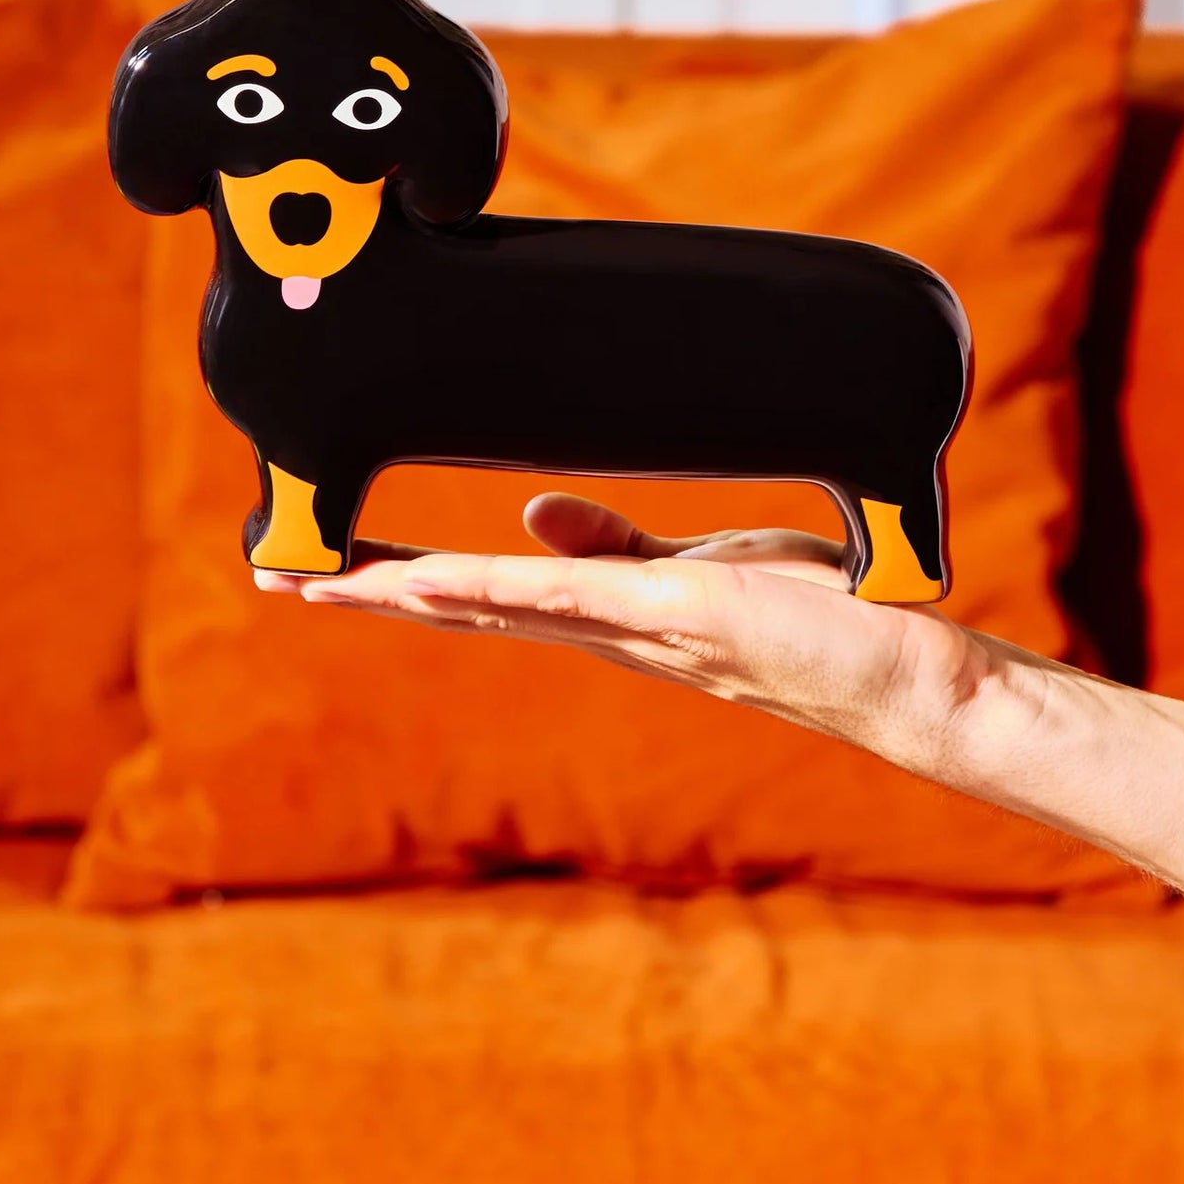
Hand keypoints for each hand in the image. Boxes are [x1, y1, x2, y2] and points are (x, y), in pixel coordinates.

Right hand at [256, 494, 994, 771]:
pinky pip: (568, 594)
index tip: (325, 565)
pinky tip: (427, 574)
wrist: (904, 671)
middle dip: (369, 594)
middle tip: (279, 574)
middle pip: (463, 611)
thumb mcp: (693, 570)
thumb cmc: (809, 621)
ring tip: (318, 578)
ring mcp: (634, 627)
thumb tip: (529, 513)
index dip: (397, 583)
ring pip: (494, 608)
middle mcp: (602, 634)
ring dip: (401, 594)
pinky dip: (489, 584)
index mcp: (602, 617)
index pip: (480, 599)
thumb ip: (609, 545)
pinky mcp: (679, 608)